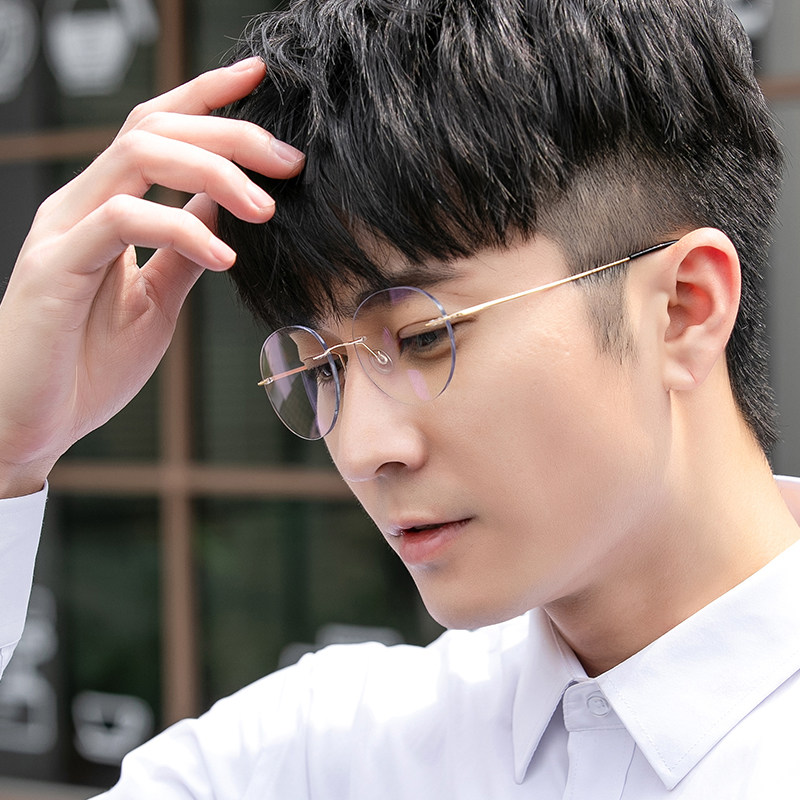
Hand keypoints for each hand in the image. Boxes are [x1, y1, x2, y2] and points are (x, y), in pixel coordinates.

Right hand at [0, 57, 303, 496]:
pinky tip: (222, 259)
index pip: (157, 130)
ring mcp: (63, 230)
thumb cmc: (90, 363)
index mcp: (107, 208)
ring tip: (264, 208)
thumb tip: (222, 208)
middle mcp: (82, 205)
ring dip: (213, 172)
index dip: (207, 96)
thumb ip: (184, 249)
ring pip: (138, 157)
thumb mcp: (157, 299)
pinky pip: (123, 220)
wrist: (36, 423)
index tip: (261, 79)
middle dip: (229, 132)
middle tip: (289, 161)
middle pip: (155, 129)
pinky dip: (181, 230)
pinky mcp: (55, 266)